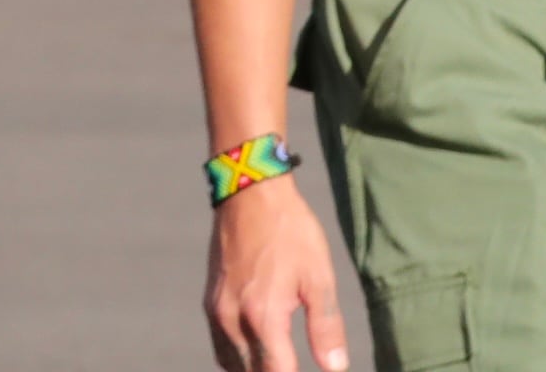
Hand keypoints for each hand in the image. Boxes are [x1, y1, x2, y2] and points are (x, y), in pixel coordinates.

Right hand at [205, 171, 348, 371]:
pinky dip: (238, 359)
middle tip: (294, 362)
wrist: (249, 192)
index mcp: (263, 316)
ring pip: (232, 365)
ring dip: (255, 370)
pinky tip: (258, 352)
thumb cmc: (290, 231)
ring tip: (279, 363)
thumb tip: (336, 368)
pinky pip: (221, 346)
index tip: (313, 371)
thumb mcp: (318, 277)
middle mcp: (233, 319)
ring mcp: (217, 310)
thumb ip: (326, 327)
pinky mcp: (210, 300)